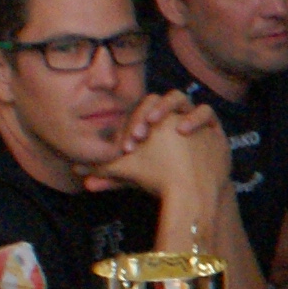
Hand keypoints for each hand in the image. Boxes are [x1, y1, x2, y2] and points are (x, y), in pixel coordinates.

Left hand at [91, 93, 224, 200]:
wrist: (198, 191)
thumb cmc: (163, 180)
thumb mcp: (132, 176)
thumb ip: (107, 174)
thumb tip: (76, 172)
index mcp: (150, 123)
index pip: (137, 112)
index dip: (131, 124)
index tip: (126, 146)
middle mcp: (169, 116)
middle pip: (155, 101)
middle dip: (145, 115)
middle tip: (139, 135)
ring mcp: (190, 118)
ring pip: (179, 98)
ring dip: (166, 107)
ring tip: (156, 123)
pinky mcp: (211, 125)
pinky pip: (206, 111)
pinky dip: (195, 118)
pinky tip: (184, 130)